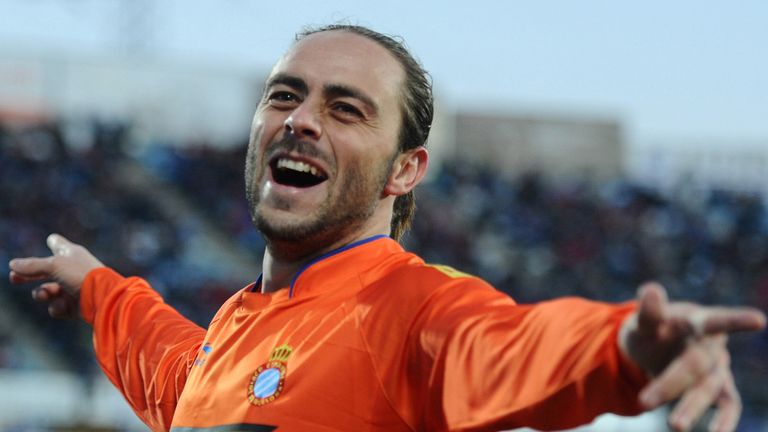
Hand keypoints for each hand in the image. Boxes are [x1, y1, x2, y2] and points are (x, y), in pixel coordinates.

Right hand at [9, 233, 104, 318]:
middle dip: (28, 274)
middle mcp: (72, 269)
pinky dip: (57, 307)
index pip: (59, 244)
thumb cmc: (81, 275)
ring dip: (42, 293)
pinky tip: (64, 305)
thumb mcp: (54, 266)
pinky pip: (57, 307)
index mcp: (71, 254)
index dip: (53, 243)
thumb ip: (32, 266)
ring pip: (47, 291)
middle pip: (45, 271)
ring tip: (44, 294)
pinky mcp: (75, 306)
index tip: (51, 241)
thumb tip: (12, 264)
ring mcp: (73, 288)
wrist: (103, 299)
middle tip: (14, 277)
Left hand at [619, 283, 765, 431]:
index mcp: (696, 320)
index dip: (735, 321)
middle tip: (644, 402)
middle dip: (670, 384)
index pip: (715, 320)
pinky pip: (727, 404)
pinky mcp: (718, 386)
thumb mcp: (643, 321)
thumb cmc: (651, 330)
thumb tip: (651, 289)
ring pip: (709, 387)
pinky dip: (724, 420)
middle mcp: (711, 344)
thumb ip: (649, 311)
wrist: (654, 345)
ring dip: (692, 407)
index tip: (758, 320)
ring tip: (674, 426)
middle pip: (696, 365)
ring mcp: (718, 366)